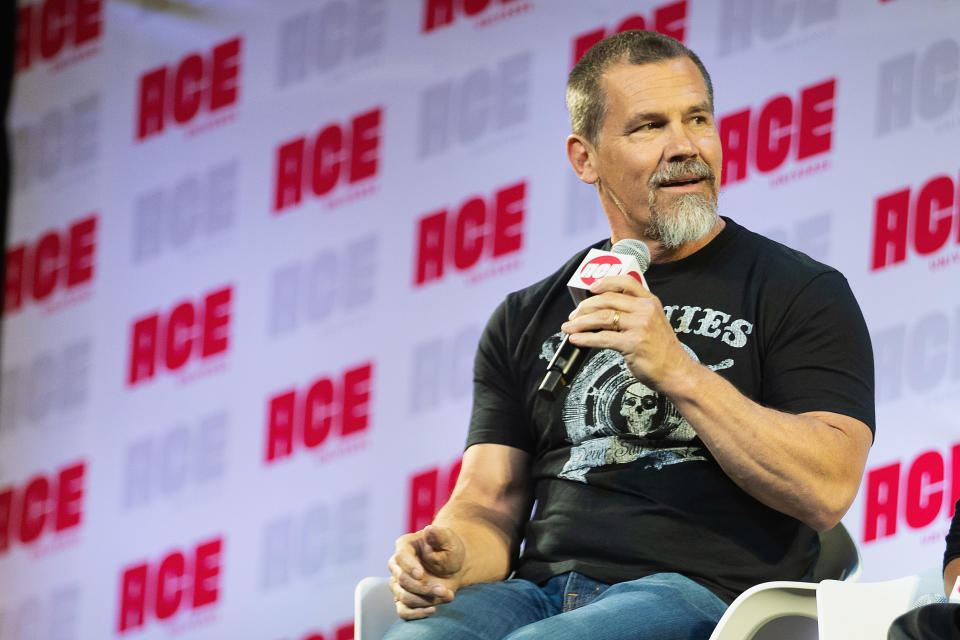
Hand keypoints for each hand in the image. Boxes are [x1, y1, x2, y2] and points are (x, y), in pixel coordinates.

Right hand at [387, 524, 464, 619]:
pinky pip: (402, 611)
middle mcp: (397, 565)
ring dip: (425, 600)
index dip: (409, 566)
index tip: (421, 575)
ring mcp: (399, 583)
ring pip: (403, 596)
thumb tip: (429, 529)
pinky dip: (416, 614)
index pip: (401, 556)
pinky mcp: (404, 599)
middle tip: (444, 590)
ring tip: (447, 596)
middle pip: (403, 580)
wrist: (453, 567)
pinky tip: (432, 610)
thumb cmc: (449, 549)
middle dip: (424, 587)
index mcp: (405, 545)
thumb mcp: (449, 540)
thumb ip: (439, 535)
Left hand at [561, 274, 692, 392]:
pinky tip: (576, 340)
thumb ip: (634, 313)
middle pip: (607, 300)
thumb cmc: (662, 351)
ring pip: (602, 318)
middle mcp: (645, 311)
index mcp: (650, 302)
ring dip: (580, 322)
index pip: (626, 282)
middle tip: (573, 315)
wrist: (676, 372)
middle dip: (585, 307)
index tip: (591, 287)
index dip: (605, 282)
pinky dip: (585, 339)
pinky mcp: (633, 344)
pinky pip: (602, 338)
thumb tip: (601, 312)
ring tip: (568, 327)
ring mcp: (640, 326)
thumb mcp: (653, 323)